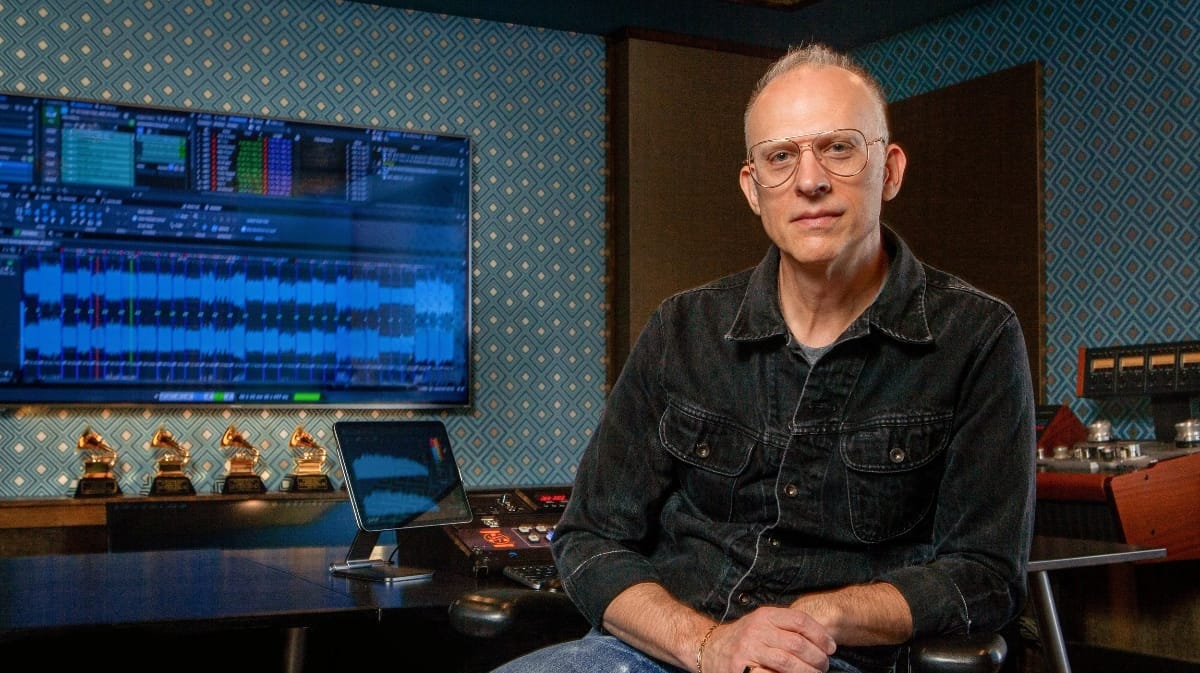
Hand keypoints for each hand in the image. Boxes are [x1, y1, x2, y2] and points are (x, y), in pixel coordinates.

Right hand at [704, 606, 835, 672]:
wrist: (709, 648)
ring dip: (807, 671)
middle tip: (824, 666)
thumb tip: (821, 641)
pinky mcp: (741, 668)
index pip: (800, 621)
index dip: (820, 635)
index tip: (831, 648)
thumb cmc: (743, 638)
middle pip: (798, 643)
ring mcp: (748, 649)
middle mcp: (756, 629)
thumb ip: (785, 627)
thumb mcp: (761, 624)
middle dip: (817, 658)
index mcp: (765, 615)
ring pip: (788, 662)